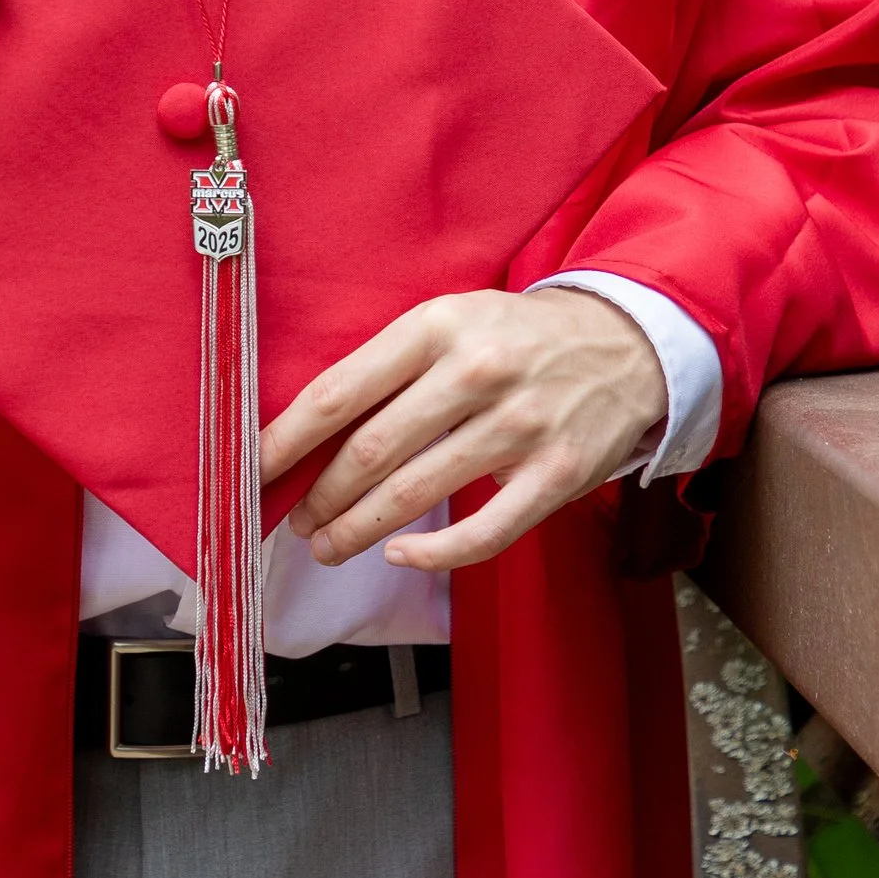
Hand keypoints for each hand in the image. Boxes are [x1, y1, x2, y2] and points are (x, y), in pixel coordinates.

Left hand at [261, 287, 665, 574]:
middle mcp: (477, 372)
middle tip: (297, 523)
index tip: (249, 471)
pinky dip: (433, 554)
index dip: (285, 441)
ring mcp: (520, 426)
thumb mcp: (452, 321)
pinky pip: (483, 531)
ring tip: (329, 546)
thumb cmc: (518, 337)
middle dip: (320, 498)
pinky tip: (401, 556)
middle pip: (370, 451)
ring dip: (358, 531)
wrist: (628, 343)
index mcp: (438, 326)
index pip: (340, 391)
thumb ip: (391, 368)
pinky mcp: (556, 474)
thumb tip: (312, 432)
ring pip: (415, 493)